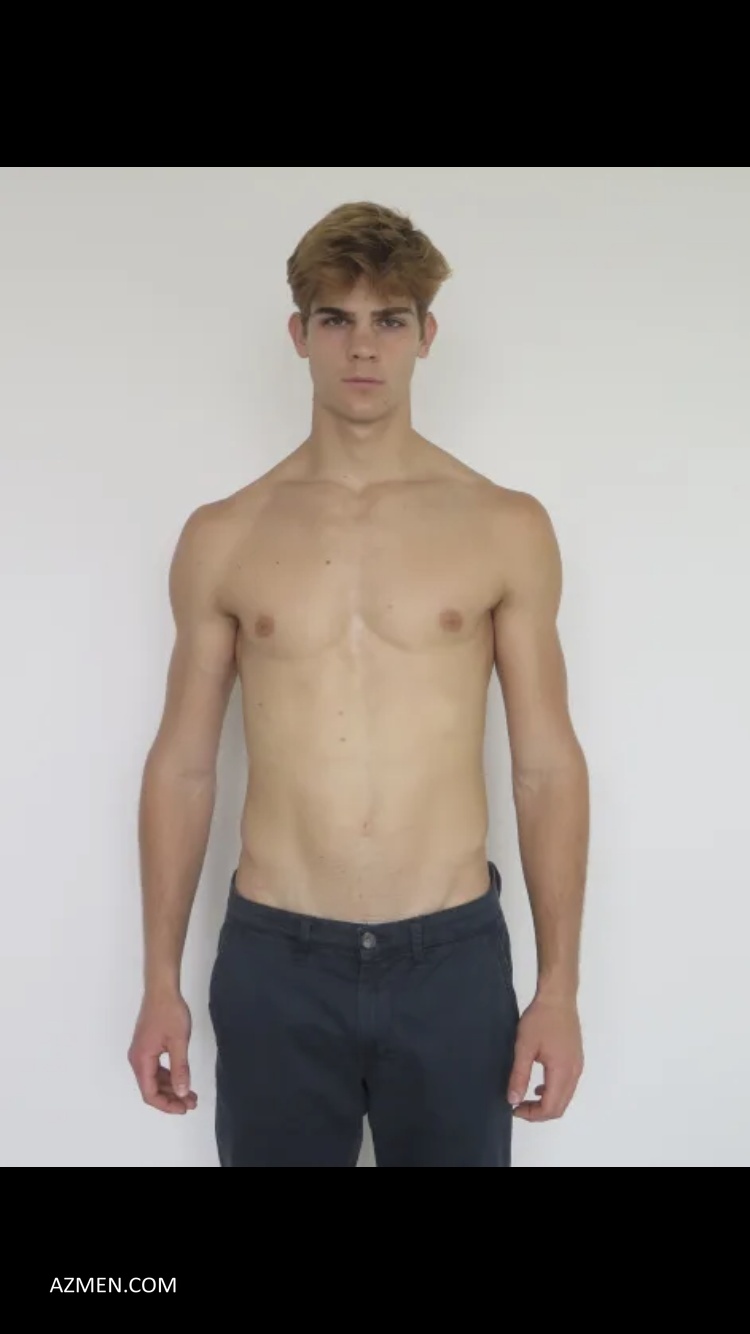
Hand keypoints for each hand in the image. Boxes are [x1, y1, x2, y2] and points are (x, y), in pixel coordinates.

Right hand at [128, 991, 197, 1114]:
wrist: (162, 989)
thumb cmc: (170, 1012)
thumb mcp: (179, 1041)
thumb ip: (180, 1068)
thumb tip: (182, 1092)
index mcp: (141, 1060)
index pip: (149, 1093)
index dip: (166, 1105)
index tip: (183, 1108)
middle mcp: (137, 1059)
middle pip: (151, 1088)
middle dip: (171, 1098)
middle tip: (192, 1102)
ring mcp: (141, 1052)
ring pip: (154, 1079)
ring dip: (171, 1088)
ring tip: (190, 1094)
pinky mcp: (147, 1046)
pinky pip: (155, 1068)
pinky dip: (168, 1076)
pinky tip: (182, 1079)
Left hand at [507, 993, 583, 1121]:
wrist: (558, 997)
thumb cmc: (540, 1019)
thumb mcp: (524, 1047)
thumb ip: (519, 1075)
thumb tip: (513, 1099)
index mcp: (562, 1071)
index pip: (550, 1107)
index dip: (531, 1114)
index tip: (513, 1108)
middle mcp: (574, 1072)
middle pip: (560, 1107)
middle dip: (539, 1112)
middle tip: (518, 1105)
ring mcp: (578, 1066)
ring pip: (565, 1097)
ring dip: (546, 1103)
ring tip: (525, 1097)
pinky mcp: (576, 1059)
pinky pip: (567, 1086)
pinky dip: (553, 1092)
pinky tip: (538, 1085)